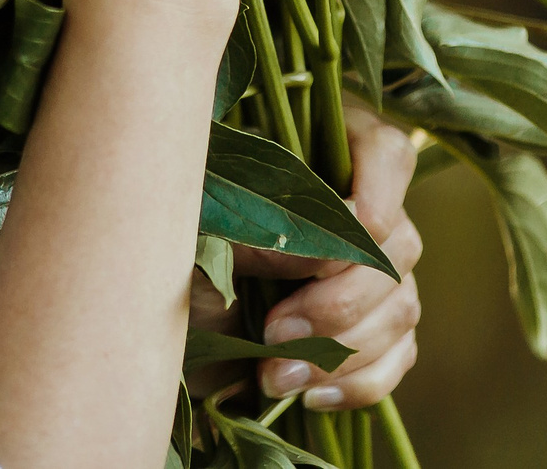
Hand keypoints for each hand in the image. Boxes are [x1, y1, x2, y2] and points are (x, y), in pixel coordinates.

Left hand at [189, 102, 424, 409]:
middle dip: (340, 299)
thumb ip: (249, 227)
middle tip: (273, 329)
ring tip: (273, 374)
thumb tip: (312, 257)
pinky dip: (358, 382)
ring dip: (343, 350)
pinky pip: (396, 356)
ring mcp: (370, 269)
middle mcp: (355, 207)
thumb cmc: (162, 246)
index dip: (379, 191)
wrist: (143, 314)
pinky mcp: (370, 326)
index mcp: (314, 152)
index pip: (384, 152)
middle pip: (398, 244)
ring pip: (402, 306)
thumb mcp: (190, 225)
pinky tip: (307, 393)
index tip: (345, 235)